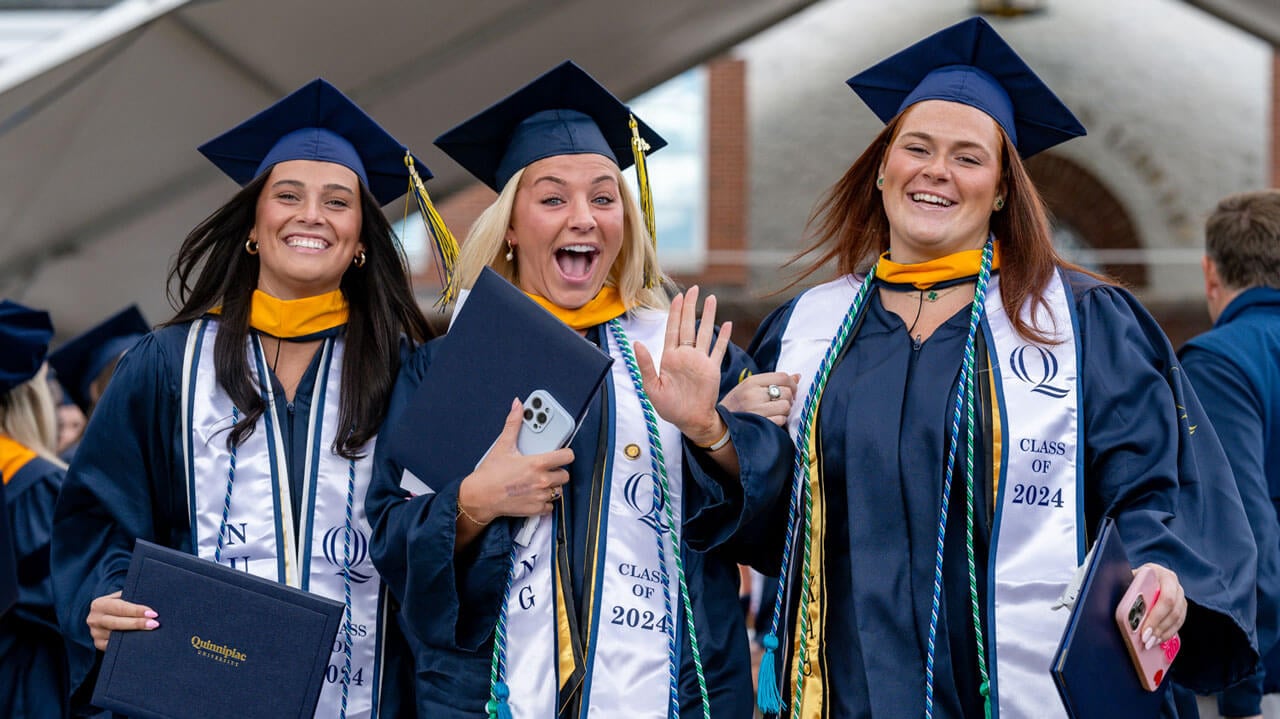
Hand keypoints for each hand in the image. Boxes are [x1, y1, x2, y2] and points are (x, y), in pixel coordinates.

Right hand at [87, 590, 157, 650]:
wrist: (103, 615)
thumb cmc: (118, 604)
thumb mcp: (121, 597)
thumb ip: (131, 597)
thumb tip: (150, 600)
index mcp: (100, 604)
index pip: (120, 608)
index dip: (137, 611)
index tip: (153, 613)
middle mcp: (95, 619)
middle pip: (117, 623)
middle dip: (137, 624)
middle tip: (154, 624)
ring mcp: (96, 633)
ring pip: (115, 636)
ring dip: (134, 635)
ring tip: (151, 633)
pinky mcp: (98, 644)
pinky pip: (113, 646)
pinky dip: (127, 644)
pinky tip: (139, 642)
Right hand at [459, 399, 573, 521]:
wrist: (479, 497)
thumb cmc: (490, 473)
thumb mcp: (503, 446)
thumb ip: (513, 424)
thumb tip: (518, 406)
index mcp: (537, 463)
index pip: (567, 457)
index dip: (565, 454)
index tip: (561, 453)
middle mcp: (542, 481)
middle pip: (565, 475)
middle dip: (558, 471)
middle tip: (546, 469)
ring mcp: (540, 496)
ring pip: (559, 491)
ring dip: (552, 486)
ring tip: (539, 481)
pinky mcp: (536, 509)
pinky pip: (550, 506)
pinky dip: (545, 502)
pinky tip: (535, 494)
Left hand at [634, 286, 731, 445]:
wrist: (690, 421)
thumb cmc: (669, 407)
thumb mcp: (652, 387)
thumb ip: (646, 364)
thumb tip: (637, 343)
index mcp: (670, 357)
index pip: (673, 329)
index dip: (676, 313)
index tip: (679, 296)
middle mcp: (686, 355)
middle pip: (689, 325)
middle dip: (691, 307)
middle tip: (695, 289)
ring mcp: (700, 361)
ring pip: (705, 332)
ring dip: (708, 316)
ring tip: (712, 299)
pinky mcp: (712, 369)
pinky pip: (719, 350)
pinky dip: (723, 337)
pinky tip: (727, 324)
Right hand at [721, 371, 799, 425]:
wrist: (716, 425)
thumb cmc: (735, 406)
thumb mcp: (748, 388)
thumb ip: (772, 381)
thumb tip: (797, 376)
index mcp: (751, 382)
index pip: (782, 376)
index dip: (792, 384)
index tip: (791, 390)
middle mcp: (753, 394)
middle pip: (787, 392)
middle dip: (789, 399)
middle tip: (782, 403)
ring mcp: (755, 410)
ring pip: (786, 406)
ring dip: (785, 411)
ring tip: (776, 412)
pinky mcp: (758, 424)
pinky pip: (781, 420)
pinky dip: (780, 421)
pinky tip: (772, 421)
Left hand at [1134, 562, 1186, 646]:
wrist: (1142, 575)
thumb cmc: (1133, 578)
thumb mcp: (1129, 579)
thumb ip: (1127, 589)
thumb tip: (1115, 602)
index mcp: (1161, 574)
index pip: (1165, 598)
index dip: (1155, 617)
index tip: (1144, 630)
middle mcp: (1174, 584)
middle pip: (1172, 610)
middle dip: (1158, 628)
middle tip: (1146, 640)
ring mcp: (1180, 595)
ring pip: (1177, 618)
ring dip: (1163, 633)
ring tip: (1150, 643)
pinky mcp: (1181, 606)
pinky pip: (1179, 622)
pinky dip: (1168, 633)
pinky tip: (1158, 639)